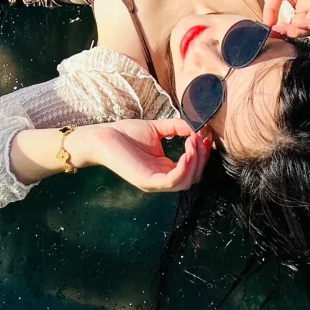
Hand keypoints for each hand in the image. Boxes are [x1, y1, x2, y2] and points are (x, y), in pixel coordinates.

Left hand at [76, 119, 211, 193]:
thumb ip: (176, 128)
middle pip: (193, 177)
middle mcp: (161, 179)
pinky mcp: (147, 182)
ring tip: (193, 142)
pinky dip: (184, 168)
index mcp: (164, 169)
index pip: (192, 169)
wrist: (103, 136)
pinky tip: (186, 152)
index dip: (202, 154)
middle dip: (202, 158)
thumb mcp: (157, 129)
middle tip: (200, 139)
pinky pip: (172, 181)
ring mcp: (154, 182)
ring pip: (186, 182)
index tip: (205, 137)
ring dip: (195, 162)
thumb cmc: (126, 133)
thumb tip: (196, 126)